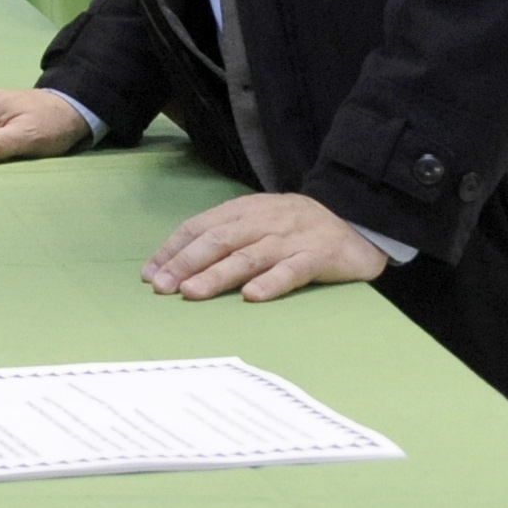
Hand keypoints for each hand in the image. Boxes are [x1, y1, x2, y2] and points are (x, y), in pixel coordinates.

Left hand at [141, 192, 387, 301]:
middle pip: (218, 240)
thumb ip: (227, 236)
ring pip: (249, 256)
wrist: (357, 220)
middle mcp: (264, 221)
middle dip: (186, 263)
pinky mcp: (319, 255)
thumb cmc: (297, 227)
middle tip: (162, 286)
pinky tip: (253, 296)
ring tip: (192, 292)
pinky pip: (293, 270)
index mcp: (244, 211)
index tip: (150, 273)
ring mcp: (291, 238)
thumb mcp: (259, 222)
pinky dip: (272, 282)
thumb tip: (180, 264)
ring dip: (217, 275)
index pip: (200, 227)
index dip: (174, 249)